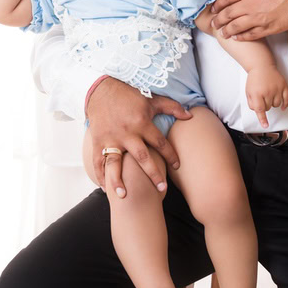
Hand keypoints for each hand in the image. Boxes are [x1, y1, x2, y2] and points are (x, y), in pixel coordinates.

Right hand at [87, 78, 192, 198]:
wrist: (101, 91)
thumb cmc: (129, 96)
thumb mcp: (151, 100)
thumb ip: (172, 108)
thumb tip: (190, 116)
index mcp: (142, 122)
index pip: (160, 142)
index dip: (171, 155)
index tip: (178, 166)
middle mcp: (127, 133)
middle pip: (142, 157)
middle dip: (153, 174)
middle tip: (162, 189)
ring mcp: (111, 138)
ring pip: (116, 163)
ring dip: (118, 180)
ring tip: (124, 196)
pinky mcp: (98, 141)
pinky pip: (98, 161)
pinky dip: (100, 175)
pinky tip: (105, 189)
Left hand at [211, 0, 287, 40]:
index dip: (218, 6)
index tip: (214, 9)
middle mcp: (249, 4)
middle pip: (227, 14)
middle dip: (219, 20)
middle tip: (214, 23)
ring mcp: (258, 17)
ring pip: (236, 26)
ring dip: (227, 30)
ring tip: (223, 33)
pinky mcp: (269, 27)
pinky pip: (251, 34)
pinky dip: (242, 37)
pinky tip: (237, 37)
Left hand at [244, 65, 287, 127]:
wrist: (261, 65)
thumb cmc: (254, 79)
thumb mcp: (248, 92)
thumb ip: (252, 103)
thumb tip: (259, 112)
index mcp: (257, 93)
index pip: (260, 109)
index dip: (262, 119)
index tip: (265, 126)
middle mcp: (267, 92)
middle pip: (268, 108)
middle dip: (265, 106)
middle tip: (262, 97)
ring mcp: (276, 89)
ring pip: (276, 105)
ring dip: (273, 104)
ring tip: (269, 95)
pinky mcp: (283, 86)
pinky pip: (286, 99)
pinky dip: (285, 104)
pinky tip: (282, 107)